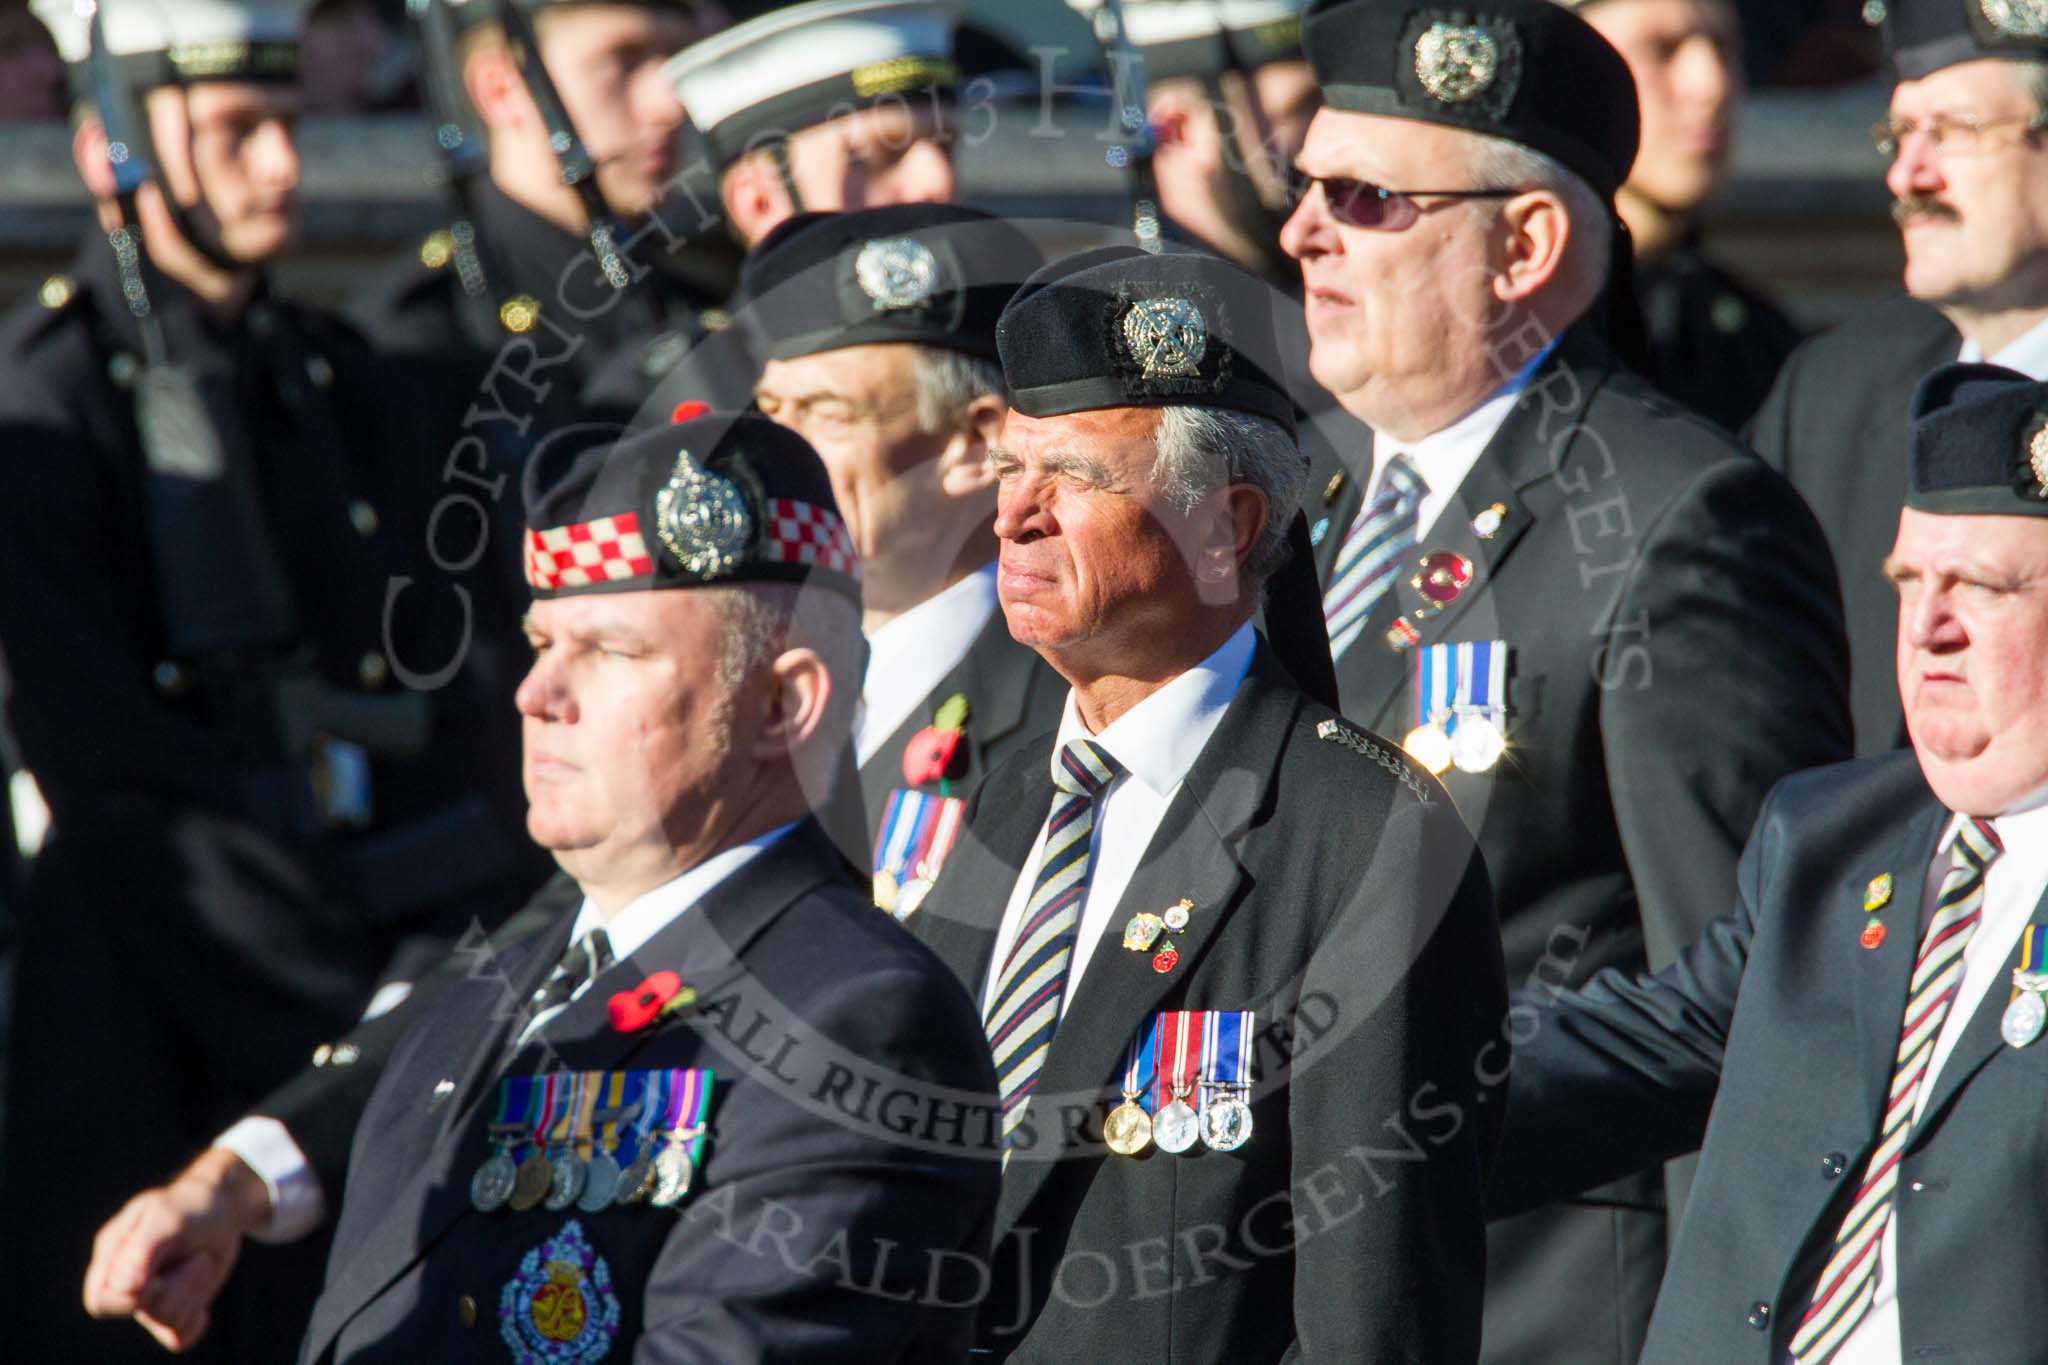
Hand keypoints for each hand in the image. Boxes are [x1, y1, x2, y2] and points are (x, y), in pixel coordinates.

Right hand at [83, 1147, 271, 1351]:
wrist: (221, 1208)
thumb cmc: (190, 1206)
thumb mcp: (169, 1217)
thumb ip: (143, 1250)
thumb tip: (125, 1288)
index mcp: (113, 1254)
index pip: (101, 1300)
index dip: (131, 1297)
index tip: (160, 1278)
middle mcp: (126, 1281)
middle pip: (138, 1311)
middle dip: (176, 1287)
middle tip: (197, 1258)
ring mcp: (149, 1299)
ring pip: (166, 1323)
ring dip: (194, 1290)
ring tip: (201, 1260)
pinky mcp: (174, 1311)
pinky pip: (180, 1338)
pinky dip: (197, 1319)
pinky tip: (202, 1291)